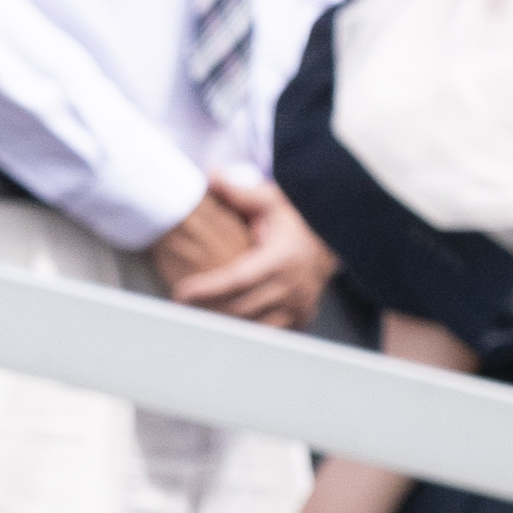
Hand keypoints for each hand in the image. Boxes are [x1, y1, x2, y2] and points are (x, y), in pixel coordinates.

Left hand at [156, 170, 331, 329]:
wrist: (332, 245)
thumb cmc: (294, 223)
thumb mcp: (271, 202)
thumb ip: (240, 193)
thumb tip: (211, 176)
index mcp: (284, 258)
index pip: (240, 280)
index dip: (209, 290)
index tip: (182, 293)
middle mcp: (294, 286)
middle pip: (242, 308)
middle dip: (207, 311)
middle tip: (180, 307)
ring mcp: (298, 306)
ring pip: (253, 327)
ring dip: (222, 325)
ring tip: (197, 318)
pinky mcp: (299, 319)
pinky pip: (266, 335)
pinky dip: (243, 334)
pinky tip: (223, 326)